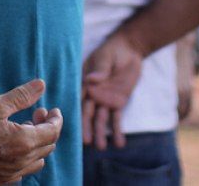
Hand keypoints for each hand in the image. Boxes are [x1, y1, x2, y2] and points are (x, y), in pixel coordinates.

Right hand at [0, 79, 61, 184]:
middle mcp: (23, 161)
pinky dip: (25, 158)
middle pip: (48, 146)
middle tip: (37, 114)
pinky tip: (12, 147)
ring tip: (24, 129)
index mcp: (24, 141)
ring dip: (37, 144)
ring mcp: (13, 174)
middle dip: (47, 128)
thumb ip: (21, 96)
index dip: (56, 119)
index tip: (53, 110)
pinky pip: (24, 170)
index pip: (53, 131)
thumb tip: (41, 85)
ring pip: (38, 161)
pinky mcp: (3, 181)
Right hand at [82, 31, 144, 150]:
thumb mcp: (105, 58)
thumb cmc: (112, 51)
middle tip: (86, 142)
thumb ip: (100, 70)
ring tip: (100, 148)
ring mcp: (104, 99)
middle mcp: (92, 93)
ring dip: (100, 132)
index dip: (73, 111)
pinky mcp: (118, 102)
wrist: (130, 50)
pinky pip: (117, 118)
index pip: (77, 98)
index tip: (68, 124)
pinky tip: (119, 143)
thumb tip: (90, 80)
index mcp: (84, 81)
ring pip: (101, 119)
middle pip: (87, 112)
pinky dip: (117, 131)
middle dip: (86, 127)